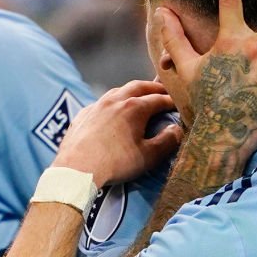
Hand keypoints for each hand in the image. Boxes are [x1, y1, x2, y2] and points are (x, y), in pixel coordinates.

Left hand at [52, 80, 182, 186]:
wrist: (76, 169)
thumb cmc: (116, 163)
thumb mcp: (148, 156)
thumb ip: (167, 141)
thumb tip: (177, 129)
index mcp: (134, 108)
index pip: (158, 99)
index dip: (171, 101)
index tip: (179, 103)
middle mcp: (116, 100)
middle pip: (138, 86)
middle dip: (153, 87)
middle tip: (163, 91)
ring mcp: (97, 105)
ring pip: (118, 90)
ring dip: (131, 91)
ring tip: (139, 96)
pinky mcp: (83, 114)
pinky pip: (101, 102)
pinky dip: (113, 102)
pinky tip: (112, 111)